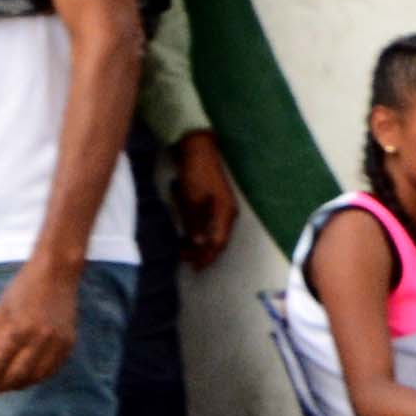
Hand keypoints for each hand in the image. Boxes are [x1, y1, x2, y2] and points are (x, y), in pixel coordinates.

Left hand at [0, 257, 84, 397]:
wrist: (57, 273)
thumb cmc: (23, 288)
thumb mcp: (1, 311)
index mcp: (18, 329)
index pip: (0, 365)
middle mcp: (39, 339)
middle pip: (19, 376)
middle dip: (3, 386)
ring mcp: (57, 343)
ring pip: (37, 377)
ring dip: (20, 384)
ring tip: (9, 384)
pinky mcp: (69, 343)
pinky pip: (52, 370)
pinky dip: (38, 376)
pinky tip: (28, 375)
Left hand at [173, 132, 240, 270]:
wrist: (199, 148)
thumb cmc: (195, 173)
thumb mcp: (191, 201)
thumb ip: (195, 224)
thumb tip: (199, 244)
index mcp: (225, 212)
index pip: (218, 242)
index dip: (207, 256)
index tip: (194, 267)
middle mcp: (229, 211)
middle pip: (219, 239)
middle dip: (204, 252)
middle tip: (187, 260)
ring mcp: (225, 205)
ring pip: (216, 231)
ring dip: (202, 241)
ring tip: (186, 248)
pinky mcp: (218, 200)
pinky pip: (212, 221)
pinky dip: (202, 230)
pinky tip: (191, 232)